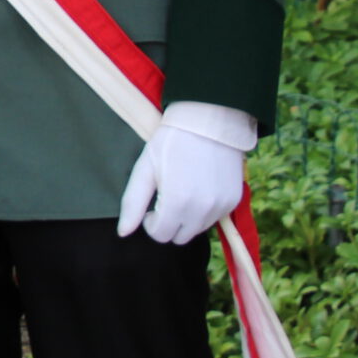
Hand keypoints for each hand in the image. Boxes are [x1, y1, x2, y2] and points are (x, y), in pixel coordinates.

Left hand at [116, 124, 245, 244]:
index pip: (160, 235)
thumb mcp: (145, 167)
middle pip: (180, 237)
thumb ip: (132, 203)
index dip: (151, 222)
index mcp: (176, 202)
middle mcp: (201, 209)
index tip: (152, 205)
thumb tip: (123, 233)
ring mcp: (220, 206)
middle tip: (167, 198)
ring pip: (198, 230)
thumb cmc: (171, 142)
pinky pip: (215, 218)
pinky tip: (201, 187)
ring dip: (187, 218)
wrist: (208, 120)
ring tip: (184, 190)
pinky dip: (205, 211)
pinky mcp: (234, 200)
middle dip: (169, 223)